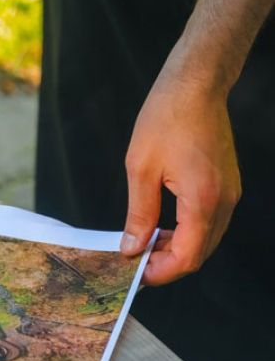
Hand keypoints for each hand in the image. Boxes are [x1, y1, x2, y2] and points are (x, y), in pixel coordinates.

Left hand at [120, 76, 240, 285]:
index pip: (187, 257)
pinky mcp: (226, 186)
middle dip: (166, 265)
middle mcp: (224, 201)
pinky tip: (161, 228)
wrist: (195, 86)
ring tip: (143, 245)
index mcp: (203, 199)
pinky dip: (186, 233)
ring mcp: (229, 193)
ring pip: (205, 240)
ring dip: (176, 250)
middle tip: (134, 262)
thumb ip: (139, 215)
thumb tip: (131, 247)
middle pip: (199, 254)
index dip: (160, 273)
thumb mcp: (140, 170)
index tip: (135, 274)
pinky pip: (209, 223)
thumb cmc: (166, 119)